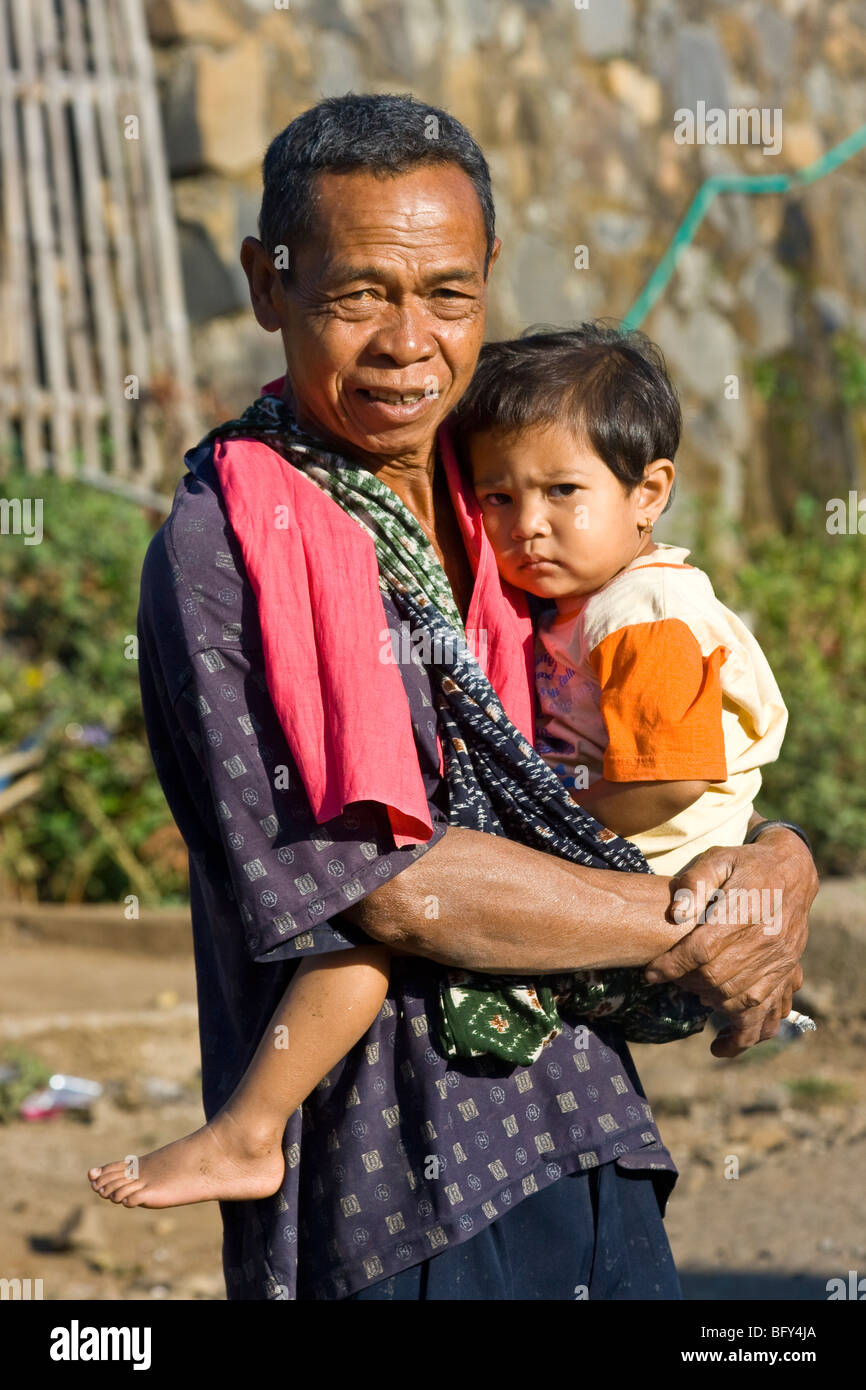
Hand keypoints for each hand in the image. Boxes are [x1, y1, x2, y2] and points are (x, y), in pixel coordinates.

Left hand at [644, 828, 817, 1057]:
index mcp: (744, 911)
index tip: (651, 973)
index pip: (702, 949)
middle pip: (717, 978)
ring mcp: (779, 960)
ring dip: (709, 1002)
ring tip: (690, 994)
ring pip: (740, 999)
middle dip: (686, 983)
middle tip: (669, 978)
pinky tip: (719, 1039)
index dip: (671, 965)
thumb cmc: (744, 864)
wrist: (791, 872)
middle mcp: (765, 940)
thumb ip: (694, 881)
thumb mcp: (716, 858)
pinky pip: (766, 1012)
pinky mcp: (785, 972)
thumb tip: (676, 914)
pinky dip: (742, 1030)